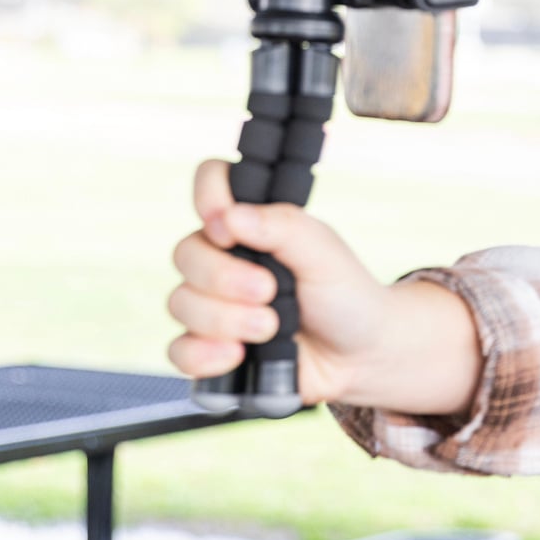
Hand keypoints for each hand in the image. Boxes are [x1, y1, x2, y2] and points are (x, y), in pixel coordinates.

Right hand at [166, 158, 390, 404]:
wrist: (360, 356)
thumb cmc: (345, 296)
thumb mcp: (325, 255)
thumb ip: (284, 228)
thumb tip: (229, 216)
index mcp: (252, 225)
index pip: (212, 183)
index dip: (208, 195)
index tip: (226, 226)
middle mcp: (224, 258)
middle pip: (185, 253)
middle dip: (223, 278)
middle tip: (269, 292)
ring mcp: (212, 303)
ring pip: (180, 303)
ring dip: (224, 319)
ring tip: (270, 328)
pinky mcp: (209, 347)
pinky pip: (179, 350)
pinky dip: (204, 355)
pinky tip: (237, 355)